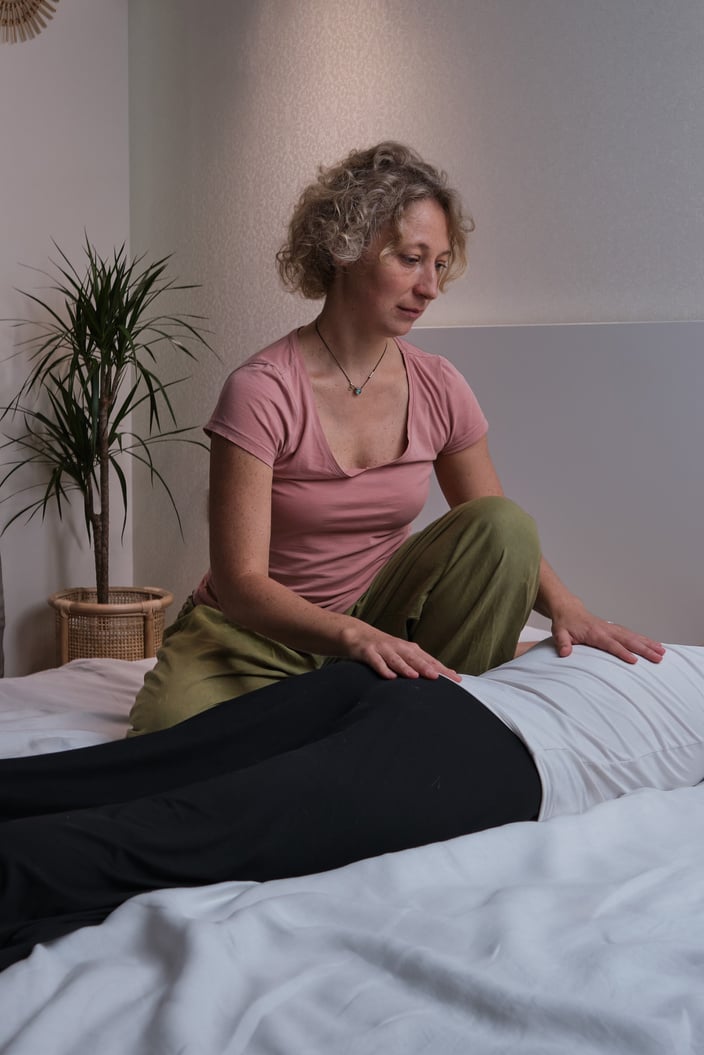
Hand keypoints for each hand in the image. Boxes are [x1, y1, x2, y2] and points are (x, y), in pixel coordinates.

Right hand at [339, 622, 460, 681]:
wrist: (357, 634)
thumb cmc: (383, 648)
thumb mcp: (401, 654)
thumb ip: (417, 663)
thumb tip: (438, 675)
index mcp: (409, 649)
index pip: (429, 660)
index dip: (442, 669)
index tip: (456, 679)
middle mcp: (398, 647)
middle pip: (415, 658)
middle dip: (427, 667)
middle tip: (438, 677)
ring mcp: (383, 649)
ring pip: (396, 659)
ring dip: (405, 667)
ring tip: (415, 676)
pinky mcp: (368, 652)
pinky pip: (376, 662)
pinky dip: (383, 668)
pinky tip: (390, 676)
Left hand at [550, 601, 665, 663]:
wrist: (568, 609)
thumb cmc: (565, 623)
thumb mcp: (559, 633)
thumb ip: (562, 642)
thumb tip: (565, 652)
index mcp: (595, 633)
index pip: (611, 644)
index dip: (622, 652)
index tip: (634, 660)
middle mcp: (607, 630)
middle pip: (628, 640)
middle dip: (644, 649)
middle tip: (658, 658)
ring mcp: (612, 628)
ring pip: (633, 636)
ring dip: (648, 644)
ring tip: (662, 652)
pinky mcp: (614, 629)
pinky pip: (631, 634)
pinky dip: (644, 640)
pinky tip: (654, 645)